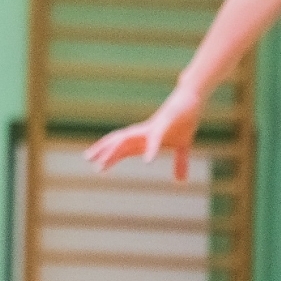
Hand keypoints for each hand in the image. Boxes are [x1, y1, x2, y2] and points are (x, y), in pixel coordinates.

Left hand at [84, 85, 202, 180]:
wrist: (193, 98)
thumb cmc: (185, 120)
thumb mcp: (183, 145)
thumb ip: (180, 162)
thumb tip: (181, 181)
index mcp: (145, 137)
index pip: (123, 147)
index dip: (108, 154)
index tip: (95, 164)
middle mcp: (144, 131)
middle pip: (119, 142)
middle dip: (103, 150)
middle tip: (87, 159)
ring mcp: (153, 127)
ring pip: (128, 139)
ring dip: (114, 151)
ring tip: (103, 164)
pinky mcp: (166, 123)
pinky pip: (156, 139)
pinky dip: (151, 149)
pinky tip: (147, 162)